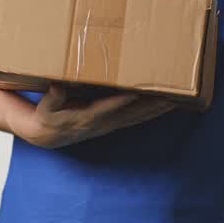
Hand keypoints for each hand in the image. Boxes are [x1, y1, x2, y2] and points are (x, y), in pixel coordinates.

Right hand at [7, 84, 176, 148]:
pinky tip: (166, 105)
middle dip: (153, 105)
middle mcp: (103, 123)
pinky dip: (152, 112)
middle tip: (173, 95)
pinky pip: (137, 118)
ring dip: (158, 109)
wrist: (47, 136)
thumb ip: (52, 98)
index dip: (123, 101)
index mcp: (86, 117)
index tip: (137, 92)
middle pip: (132, 113)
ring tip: (179, 99)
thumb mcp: (44, 108)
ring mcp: (110, 124)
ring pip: (139, 117)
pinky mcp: (113, 123)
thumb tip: (57, 86)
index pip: (108, 108)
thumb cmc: (46, 117)